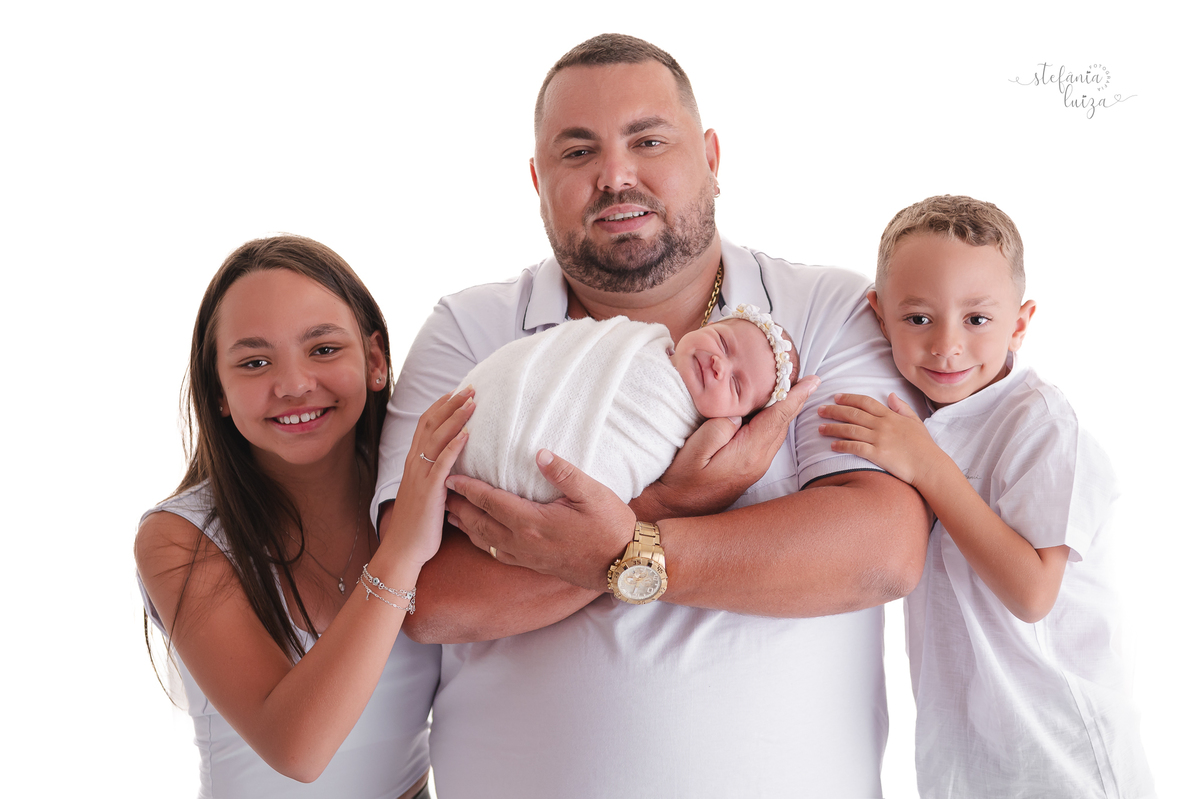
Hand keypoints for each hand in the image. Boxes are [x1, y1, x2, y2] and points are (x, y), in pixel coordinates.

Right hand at [384, 389, 474, 566]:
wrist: (404, 548)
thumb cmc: (419, 523)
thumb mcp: (427, 492)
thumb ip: (437, 474)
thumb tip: (454, 464)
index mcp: (414, 462)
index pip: (425, 424)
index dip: (441, 406)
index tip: (457, 391)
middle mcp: (414, 464)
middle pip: (432, 424)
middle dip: (451, 404)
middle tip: (471, 388)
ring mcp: (420, 476)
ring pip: (437, 438)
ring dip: (456, 418)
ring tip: (473, 402)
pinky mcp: (429, 490)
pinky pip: (442, 463)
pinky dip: (454, 446)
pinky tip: (467, 434)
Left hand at [444, 449, 636, 591]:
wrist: (622, 565)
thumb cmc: (610, 526)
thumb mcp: (592, 494)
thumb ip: (563, 473)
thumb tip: (538, 452)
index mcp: (532, 523)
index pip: (490, 501)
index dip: (468, 488)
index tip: (450, 474)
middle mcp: (522, 542)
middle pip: (479, 522)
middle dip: (457, 505)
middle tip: (438, 491)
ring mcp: (525, 556)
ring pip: (483, 540)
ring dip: (464, 524)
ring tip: (449, 511)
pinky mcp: (531, 564)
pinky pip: (496, 553)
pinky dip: (480, 541)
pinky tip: (477, 535)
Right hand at [637, 375, 820, 517]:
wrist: (676, 509)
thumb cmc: (682, 480)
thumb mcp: (694, 451)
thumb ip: (718, 429)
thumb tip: (738, 415)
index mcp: (749, 453)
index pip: (778, 417)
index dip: (796, 396)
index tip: (813, 379)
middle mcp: (759, 461)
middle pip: (782, 423)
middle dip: (795, 398)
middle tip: (803, 376)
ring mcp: (756, 467)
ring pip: (776, 431)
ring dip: (784, 410)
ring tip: (790, 388)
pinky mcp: (749, 469)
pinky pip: (768, 439)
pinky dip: (773, 421)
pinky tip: (768, 412)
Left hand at [817, 392, 945, 486]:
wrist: (930, 465)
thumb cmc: (924, 446)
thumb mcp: (915, 421)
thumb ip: (902, 407)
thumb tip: (891, 395)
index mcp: (891, 416)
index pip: (866, 402)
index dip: (849, 398)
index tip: (836, 397)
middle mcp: (883, 425)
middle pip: (853, 414)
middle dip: (834, 411)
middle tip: (820, 410)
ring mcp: (880, 439)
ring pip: (851, 430)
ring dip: (833, 428)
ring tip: (820, 428)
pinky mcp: (878, 454)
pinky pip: (856, 447)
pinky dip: (842, 446)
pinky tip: (832, 446)